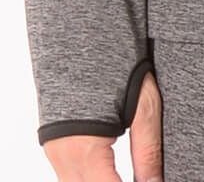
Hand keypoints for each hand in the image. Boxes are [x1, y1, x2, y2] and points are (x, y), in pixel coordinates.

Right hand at [43, 70, 163, 181]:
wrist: (82, 37)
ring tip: (126, 176)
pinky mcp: (55, 149)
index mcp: (86, 150)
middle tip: (141, 180)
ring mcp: (55, 155)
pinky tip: (110, 176)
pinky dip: (91, 180)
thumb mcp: (144, 108)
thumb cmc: (116, 67)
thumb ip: (148, 152)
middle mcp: (65, 159)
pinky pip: (71, 178)